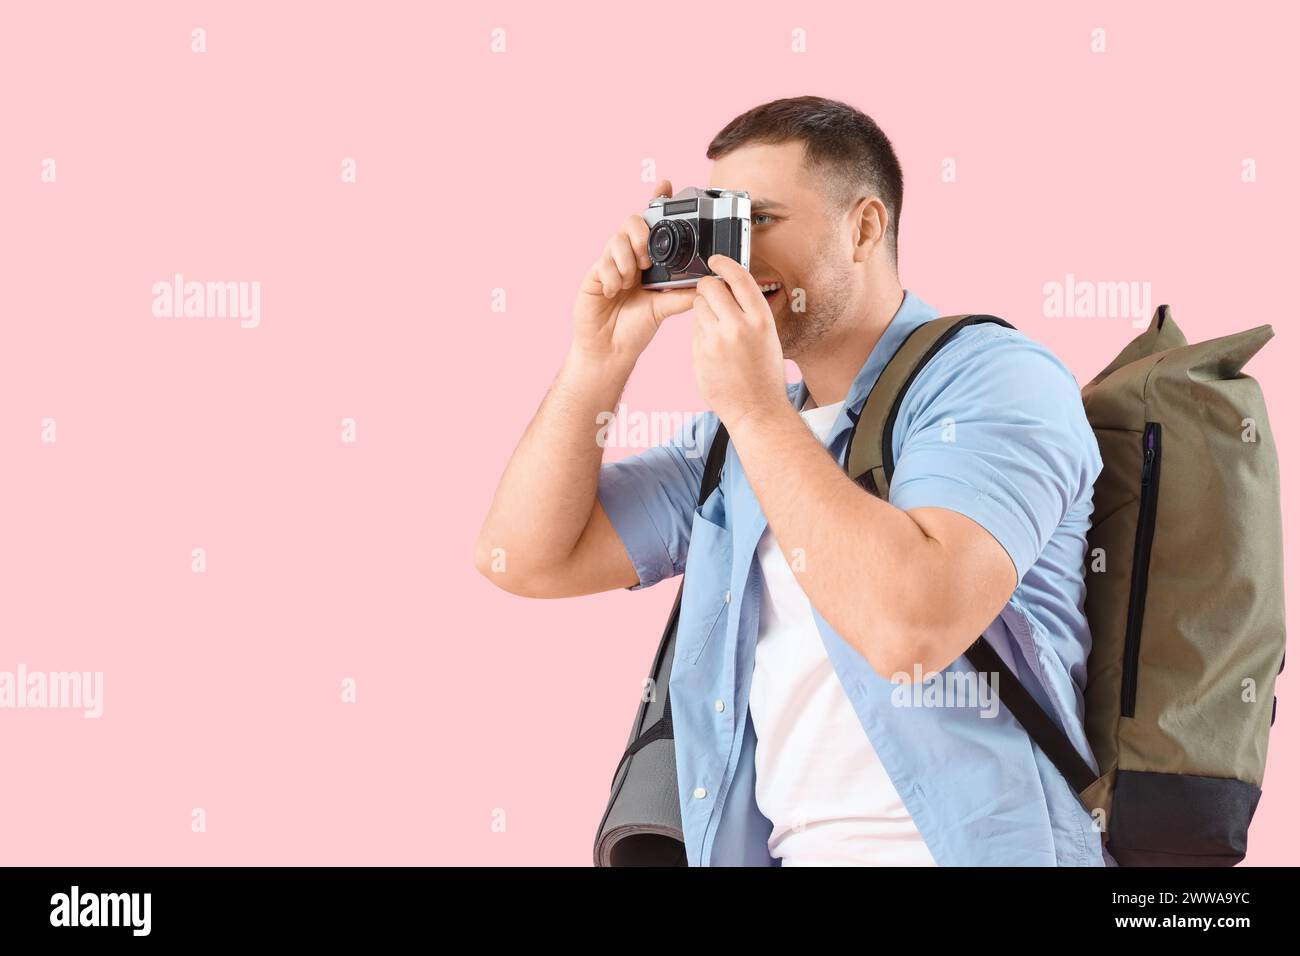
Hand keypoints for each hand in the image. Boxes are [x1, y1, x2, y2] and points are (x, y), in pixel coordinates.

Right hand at [570, 180, 698, 373]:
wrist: (611, 350)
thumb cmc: (636, 329)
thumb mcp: (665, 307)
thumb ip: (683, 292)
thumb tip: (710, 281)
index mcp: (646, 261)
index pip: (651, 225)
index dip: (656, 202)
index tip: (665, 185)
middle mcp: (627, 257)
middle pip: (631, 222)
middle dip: (640, 233)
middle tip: (646, 257)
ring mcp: (609, 264)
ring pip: (616, 239)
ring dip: (627, 258)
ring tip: (632, 280)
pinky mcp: (594, 275)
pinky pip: (604, 262)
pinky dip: (614, 275)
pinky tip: (616, 291)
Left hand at [691, 254, 790, 432]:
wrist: (756, 410)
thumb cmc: (764, 375)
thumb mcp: (767, 337)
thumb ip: (749, 313)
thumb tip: (729, 291)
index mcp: (761, 319)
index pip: (739, 277)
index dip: (724, 263)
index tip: (715, 259)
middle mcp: (738, 326)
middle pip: (711, 287)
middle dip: (707, 286)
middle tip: (709, 293)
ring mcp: (716, 340)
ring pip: (698, 307)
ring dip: (702, 309)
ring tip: (715, 327)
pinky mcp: (700, 353)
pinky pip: (694, 330)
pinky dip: (700, 331)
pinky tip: (712, 347)